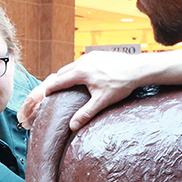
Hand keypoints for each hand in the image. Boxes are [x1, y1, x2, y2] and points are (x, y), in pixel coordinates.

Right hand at [17, 51, 144, 131]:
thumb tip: (72, 126)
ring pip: (72, 66)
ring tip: (65, 85)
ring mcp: (90, 56)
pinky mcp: (98, 55)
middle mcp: (82, 61)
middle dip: (56, 82)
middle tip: (52, 92)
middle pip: (62, 72)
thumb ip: (85, 113)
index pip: (58, 81)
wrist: (138, 69)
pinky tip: (82, 77)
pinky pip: (82, 62)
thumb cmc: (121, 85)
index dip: (49, 89)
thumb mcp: (102, 102)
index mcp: (80, 72)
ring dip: (67, 75)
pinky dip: (77, 70)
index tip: (44, 96)